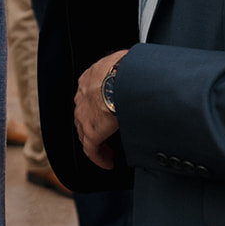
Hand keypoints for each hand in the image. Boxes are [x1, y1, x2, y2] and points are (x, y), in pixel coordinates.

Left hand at [74, 48, 129, 168]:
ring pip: (85, 134)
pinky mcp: (91, 132)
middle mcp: (82, 97)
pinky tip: (109, 162)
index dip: (96, 107)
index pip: (88, 96)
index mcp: (88, 79)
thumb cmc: (127, 68)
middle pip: (84, 116)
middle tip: (106, 136)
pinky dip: (99, 157)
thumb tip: (142, 70)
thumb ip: (128, 68)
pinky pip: (91, 150)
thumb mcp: (124, 63)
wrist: (123, 78)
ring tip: (109, 152)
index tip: (106, 115)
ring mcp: (84, 115)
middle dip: (94, 127)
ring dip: (96, 144)